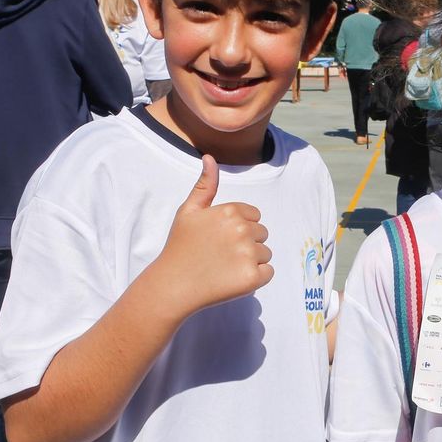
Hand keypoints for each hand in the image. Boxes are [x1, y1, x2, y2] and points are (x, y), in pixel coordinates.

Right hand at [150, 155, 272, 316]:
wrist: (173, 285)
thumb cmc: (180, 247)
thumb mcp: (188, 211)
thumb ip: (204, 185)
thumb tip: (209, 157)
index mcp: (230, 211)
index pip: (254, 216)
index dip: (239, 228)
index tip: (219, 238)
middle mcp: (242, 230)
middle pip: (262, 234)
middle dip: (246, 243)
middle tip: (221, 254)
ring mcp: (249, 254)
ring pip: (266, 253)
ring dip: (251, 261)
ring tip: (224, 267)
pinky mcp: (253, 277)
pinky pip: (268, 272)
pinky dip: (255, 278)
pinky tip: (233, 279)